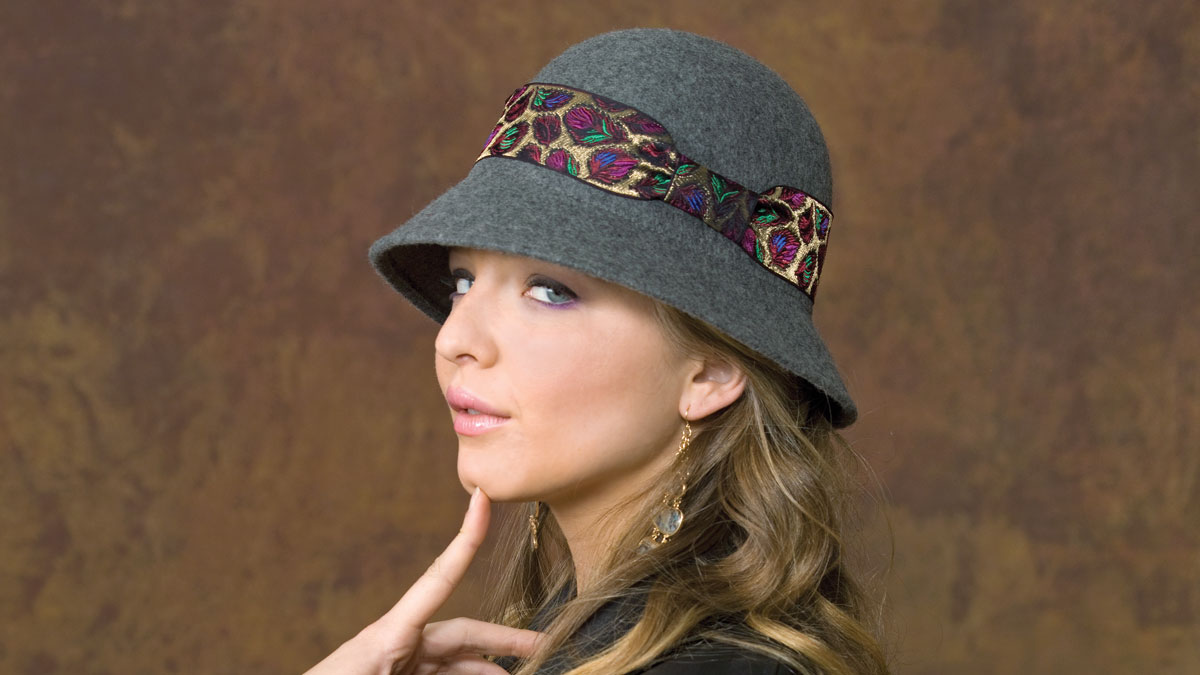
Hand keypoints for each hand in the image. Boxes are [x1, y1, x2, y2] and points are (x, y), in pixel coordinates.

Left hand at [304, 488, 544, 674]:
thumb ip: (423, 670)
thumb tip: (477, 670)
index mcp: (389, 635)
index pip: (439, 578)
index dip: (465, 538)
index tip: (481, 497)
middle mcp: (399, 642)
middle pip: (464, 632)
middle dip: (506, 638)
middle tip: (545, 644)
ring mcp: (400, 661)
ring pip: (457, 659)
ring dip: (490, 668)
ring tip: (529, 672)